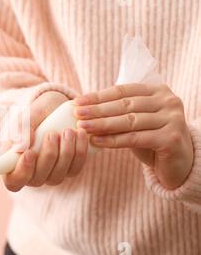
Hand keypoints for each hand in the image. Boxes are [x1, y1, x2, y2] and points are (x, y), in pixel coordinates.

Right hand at [3, 91, 88, 191]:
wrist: (56, 108)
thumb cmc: (35, 114)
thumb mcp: (26, 116)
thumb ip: (20, 129)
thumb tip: (21, 148)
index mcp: (14, 164)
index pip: (13, 181)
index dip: (21, 172)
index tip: (30, 153)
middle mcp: (32, 174)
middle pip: (37, 179)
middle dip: (48, 156)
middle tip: (52, 134)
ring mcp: (51, 175)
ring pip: (57, 176)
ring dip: (65, 153)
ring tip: (68, 131)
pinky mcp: (69, 170)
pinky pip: (75, 169)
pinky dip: (79, 153)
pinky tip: (80, 135)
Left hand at [74, 84, 193, 188]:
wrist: (178, 163)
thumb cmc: (151, 138)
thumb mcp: (135, 121)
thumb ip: (117, 112)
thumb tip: (82, 108)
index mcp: (158, 91)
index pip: (123, 91)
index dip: (98, 96)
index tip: (77, 102)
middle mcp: (168, 101)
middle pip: (125, 105)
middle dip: (97, 110)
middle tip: (76, 114)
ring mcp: (172, 119)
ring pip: (129, 121)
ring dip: (102, 124)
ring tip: (83, 127)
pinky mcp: (171, 138)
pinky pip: (135, 138)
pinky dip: (113, 140)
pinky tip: (96, 141)